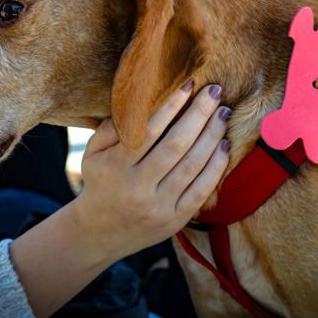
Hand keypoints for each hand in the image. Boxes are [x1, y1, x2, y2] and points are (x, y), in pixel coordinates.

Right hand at [72, 83, 229, 259]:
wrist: (99, 232)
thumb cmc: (100, 181)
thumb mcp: (92, 154)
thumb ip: (111, 127)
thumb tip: (140, 100)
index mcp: (115, 167)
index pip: (149, 131)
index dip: (171, 106)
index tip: (188, 84)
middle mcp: (138, 188)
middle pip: (176, 145)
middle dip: (199, 115)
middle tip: (214, 91)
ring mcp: (159, 207)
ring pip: (193, 165)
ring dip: (212, 136)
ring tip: (223, 113)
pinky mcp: (175, 220)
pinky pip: (202, 190)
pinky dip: (217, 166)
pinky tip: (224, 144)